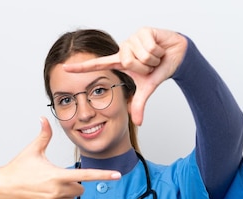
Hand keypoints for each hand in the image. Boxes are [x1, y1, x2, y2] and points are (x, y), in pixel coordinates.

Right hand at [0, 117, 121, 198]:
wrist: (2, 188)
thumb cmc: (18, 168)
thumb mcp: (32, 150)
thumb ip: (44, 135)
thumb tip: (44, 118)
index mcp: (57, 175)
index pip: (85, 175)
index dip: (103, 175)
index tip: (117, 175)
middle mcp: (57, 190)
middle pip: (80, 189)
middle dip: (74, 183)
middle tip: (57, 177)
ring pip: (71, 198)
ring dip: (65, 193)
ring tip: (46, 186)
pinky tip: (43, 194)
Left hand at [63, 27, 187, 125]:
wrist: (177, 56)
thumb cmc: (159, 69)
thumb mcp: (147, 89)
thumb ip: (139, 104)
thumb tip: (138, 123)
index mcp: (119, 62)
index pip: (97, 65)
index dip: (81, 68)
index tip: (64, 68)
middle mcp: (123, 49)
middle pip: (127, 62)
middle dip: (144, 67)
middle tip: (150, 65)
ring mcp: (132, 39)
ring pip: (139, 55)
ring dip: (152, 59)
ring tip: (155, 56)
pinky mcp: (142, 31)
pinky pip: (149, 47)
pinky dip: (158, 51)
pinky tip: (159, 47)